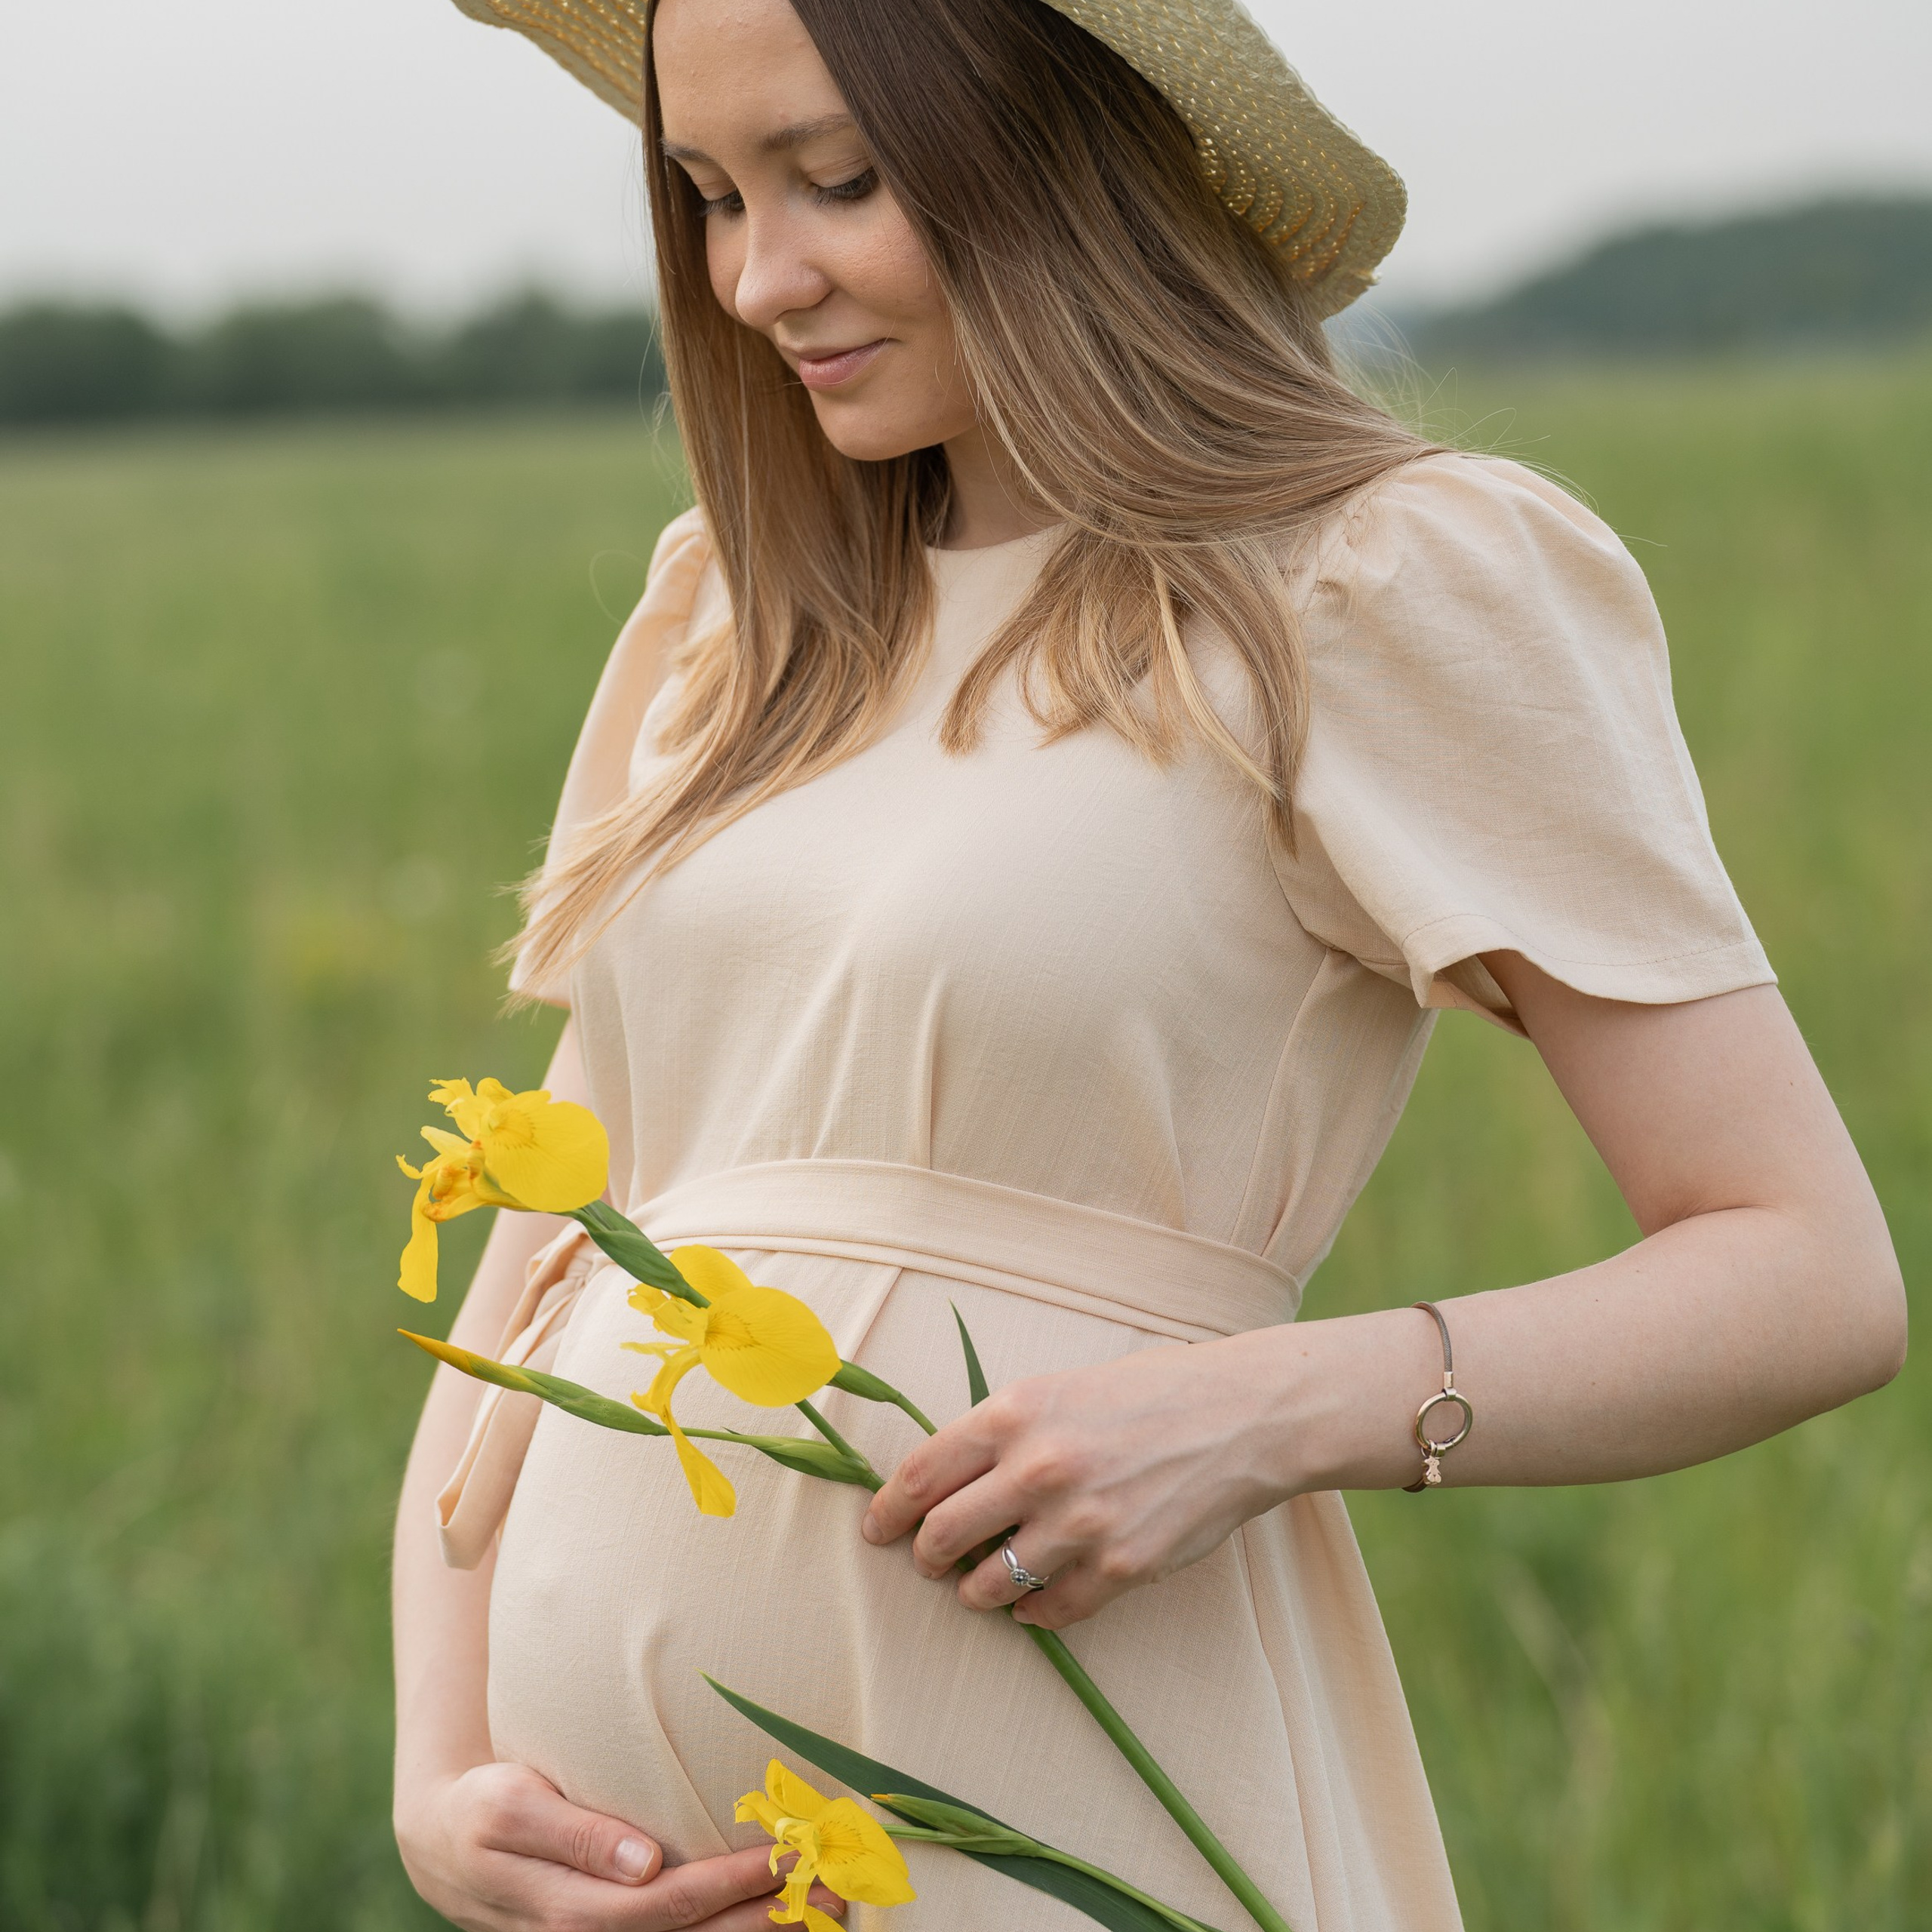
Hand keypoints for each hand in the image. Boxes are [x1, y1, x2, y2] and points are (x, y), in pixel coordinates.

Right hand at [396, 1760, 846, 1930]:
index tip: (789, 1854)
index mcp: (571, 1914)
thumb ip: (576, 1834)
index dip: (732, 1886)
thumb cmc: (485, 1810)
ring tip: (830, 1904)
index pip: (670, 1906)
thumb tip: (642, 1863)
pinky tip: (781, 1919)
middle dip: (769, 1916)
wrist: (450, 1848)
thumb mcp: (512, 1808)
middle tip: (835, 1882)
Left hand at [861, 1334, 1299, 1630]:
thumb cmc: (1150, 1391)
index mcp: (1014, 1414)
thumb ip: (1003, 1431)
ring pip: (990, 1585)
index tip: (877, 1528)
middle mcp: (1037, 1470)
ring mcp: (1079, 1523)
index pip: (920, 1474)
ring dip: (977, 1593)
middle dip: (926, 1557)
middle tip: (928, 1561)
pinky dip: (1034, 1615)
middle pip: (942, 1536)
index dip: (887, 1509)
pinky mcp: (1120, 1566)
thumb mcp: (1061, 1388)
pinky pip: (1052, 1612)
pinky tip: (1035, 1603)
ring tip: (982, 1586)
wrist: (1241, 1414)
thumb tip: (946, 1478)